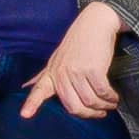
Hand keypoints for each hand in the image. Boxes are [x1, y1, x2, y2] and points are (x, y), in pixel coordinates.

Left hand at [19, 1, 127, 120]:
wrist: (95, 23)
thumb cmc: (77, 43)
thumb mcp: (57, 59)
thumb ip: (44, 76)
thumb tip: (25, 86)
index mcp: (51, 73)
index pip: (39, 90)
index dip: (31, 104)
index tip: (25, 115)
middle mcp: (61, 73)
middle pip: (73, 107)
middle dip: (89, 114)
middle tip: (99, 114)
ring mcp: (76, 71)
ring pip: (90, 101)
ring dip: (103, 107)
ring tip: (109, 104)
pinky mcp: (93, 69)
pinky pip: (102, 92)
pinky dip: (110, 98)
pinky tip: (113, 97)